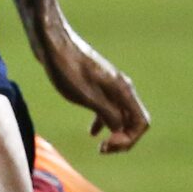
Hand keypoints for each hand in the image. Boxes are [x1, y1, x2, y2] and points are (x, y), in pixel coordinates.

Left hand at [34, 15, 150, 151]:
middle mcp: (121, 88)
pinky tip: (91, 133)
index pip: (141, 122)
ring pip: (121, 115)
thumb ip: (106, 113)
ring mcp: (110, 86)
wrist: (51, 41)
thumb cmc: (66, 67)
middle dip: (123, 139)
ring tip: (100, 147)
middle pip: (134, 121)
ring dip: (115, 133)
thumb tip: (120, 130)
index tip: (106, 145)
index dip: (129, 139)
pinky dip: (104, 123)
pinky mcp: (97, 84)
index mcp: (122, 90)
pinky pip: (109, 109)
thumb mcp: (85, 95)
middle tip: (103, 150)